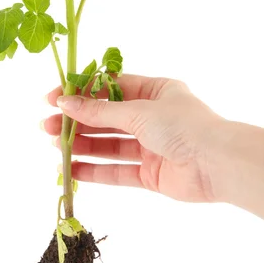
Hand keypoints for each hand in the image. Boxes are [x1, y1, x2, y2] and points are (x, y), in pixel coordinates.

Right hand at [43, 74, 223, 202]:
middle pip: (106, 119)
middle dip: (76, 122)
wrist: (217, 164)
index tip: (52, 98)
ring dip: (82, 145)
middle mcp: (152, 117)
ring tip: (54, 147)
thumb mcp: (138, 111)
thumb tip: (65, 102)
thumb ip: (100, 111)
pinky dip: (95, 171)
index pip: (109, 88)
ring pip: (109, 145)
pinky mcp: (150, 173)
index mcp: (155, 91)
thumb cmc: (183, 125)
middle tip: (46, 126)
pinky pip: (117, 171)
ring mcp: (151, 146)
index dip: (81, 93)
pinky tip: (71, 171)